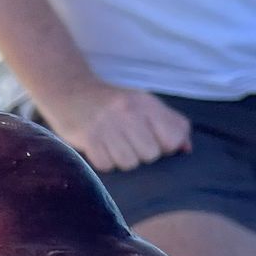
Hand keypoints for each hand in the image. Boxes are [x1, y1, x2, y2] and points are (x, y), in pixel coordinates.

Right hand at [40, 80, 192, 172]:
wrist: (69, 90)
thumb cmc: (112, 103)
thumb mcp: (143, 104)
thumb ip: (170, 123)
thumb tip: (186, 149)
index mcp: (146, 103)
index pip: (173, 138)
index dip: (166, 146)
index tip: (154, 141)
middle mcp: (128, 112)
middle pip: (151, 154)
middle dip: (141, 154)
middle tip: (128, 143)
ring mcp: (107, 125)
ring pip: (129, 163)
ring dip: (121, 160)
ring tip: (113, 146)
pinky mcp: (87, 137)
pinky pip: (106, 165)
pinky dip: (103, 161)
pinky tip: (99, 148)